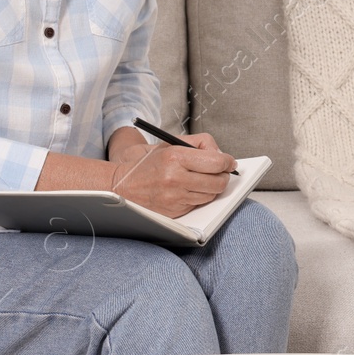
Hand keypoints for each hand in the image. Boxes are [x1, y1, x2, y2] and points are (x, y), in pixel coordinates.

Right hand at [110, 140, 236, 217]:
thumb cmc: (149, 164)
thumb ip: (199, 144)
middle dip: (224, 176)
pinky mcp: (175, 211)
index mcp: (175, 157)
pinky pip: (199, 204)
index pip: (215, 162)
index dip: (227, 162)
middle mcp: (175, 178)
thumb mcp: (170, 143)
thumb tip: (222, 155)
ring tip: (203, 179)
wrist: (123, 186)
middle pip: (218, 181)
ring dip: (213, 187)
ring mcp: (175, 197)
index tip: (230, 162)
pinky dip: (200, 196)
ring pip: (211, 195)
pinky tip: (191, 189)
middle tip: (221, 171)